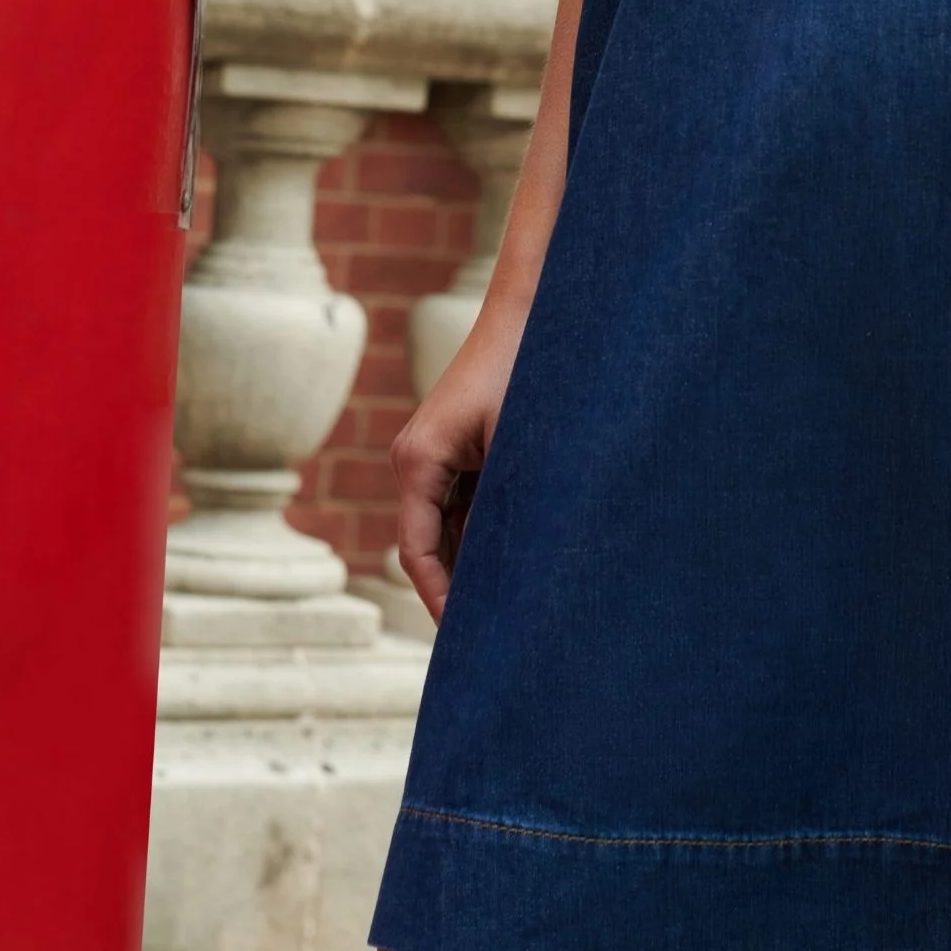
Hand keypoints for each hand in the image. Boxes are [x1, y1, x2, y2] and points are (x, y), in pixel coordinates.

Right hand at [390, 302, 526, 623]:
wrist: (533, 309)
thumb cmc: (528, 371)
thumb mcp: (521, 447)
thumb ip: (510, 507)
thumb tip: (516, 571)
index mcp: (419, 461)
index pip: (419, 552)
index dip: (442, 600)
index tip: (467, 641)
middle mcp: (416, 458)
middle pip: (431, 544)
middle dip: (460, 588)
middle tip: (493, 638)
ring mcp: (435, 451)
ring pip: (449, 525)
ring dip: (476, 561)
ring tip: (509, 608)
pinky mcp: (458, 444)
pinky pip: (465, 501)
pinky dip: (486, 531)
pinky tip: (517, 559)